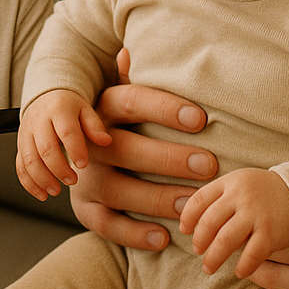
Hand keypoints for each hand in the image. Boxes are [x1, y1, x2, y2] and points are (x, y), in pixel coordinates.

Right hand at [17, 90, 110, 199]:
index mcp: (58, 109)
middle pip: (45, 148)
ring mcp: (27, 133)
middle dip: (58, 169)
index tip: (83, 164)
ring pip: (29, 159)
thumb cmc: (67, 107)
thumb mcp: (85, 109)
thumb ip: (95, 126)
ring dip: (42, 179)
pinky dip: (29, 183)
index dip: (75, 149)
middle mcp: (39, 121)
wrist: (45, 97)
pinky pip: (20, 166)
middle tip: (72, 180)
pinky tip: (42, 193)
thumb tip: (106, 141)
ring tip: (56, 190)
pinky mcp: (20, 145)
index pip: (66, 131)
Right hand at [69, 56, 218, 251]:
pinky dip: (134, 234)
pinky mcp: (84, 209)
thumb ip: (130, 79)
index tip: (202, 119)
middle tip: (209, 165)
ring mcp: (84, 178)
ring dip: (157, 198)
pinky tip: (164, 238)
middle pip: (126, 149)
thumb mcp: (123, 98)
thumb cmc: (123, 123)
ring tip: (191, 203)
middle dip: (169, 158)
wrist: (79, 155)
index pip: (131, 101)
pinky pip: (106, 225)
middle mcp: (89, 144)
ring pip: (118, 190)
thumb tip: (128, 51)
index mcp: (102, 109)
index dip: (165, 109)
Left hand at [178, 168, 288, 276]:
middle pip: (209, 222)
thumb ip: (219, 197)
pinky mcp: (271, 233)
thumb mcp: (240, 184)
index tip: (183, 230)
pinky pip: (252, 254)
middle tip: (197, 251)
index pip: (200, 199)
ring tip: (208, 267)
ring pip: (225, 240)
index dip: (188, 217)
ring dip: (213, 257)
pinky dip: (243, 266)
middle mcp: (241, 197)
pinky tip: (238, 272)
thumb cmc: (264, 192)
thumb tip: (192, 220)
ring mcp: (256, 214)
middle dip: (199, 240)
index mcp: (230, 182)